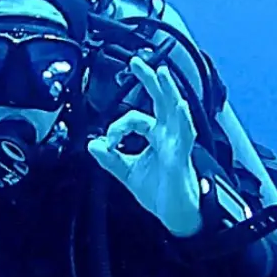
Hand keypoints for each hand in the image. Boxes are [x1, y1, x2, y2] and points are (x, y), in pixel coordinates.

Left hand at [87, 56, 201, 236]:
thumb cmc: (161, 192)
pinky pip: (184, 135)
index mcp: (156, 136)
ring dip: (168, 92)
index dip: (116, 126)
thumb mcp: (128, 173)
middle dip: (150, 79)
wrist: (177, 215)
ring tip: (162, 74)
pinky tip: (178, 107)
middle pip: (160, 101)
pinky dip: (181, 120)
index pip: (135, 118)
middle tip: (136, 61)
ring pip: (175, 111)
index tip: (107, 142)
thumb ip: (110, 158)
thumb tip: (92, 144)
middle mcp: (168, 135)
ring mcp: (177, 144)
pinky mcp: (182, 157)